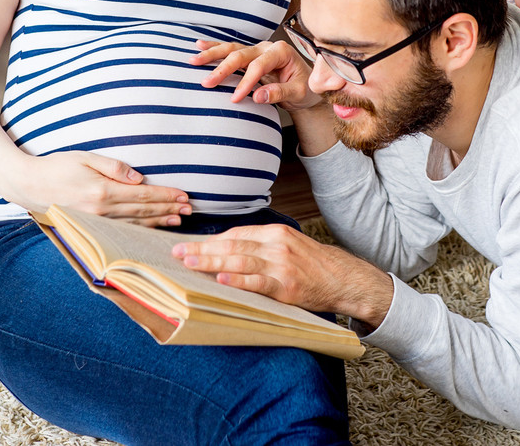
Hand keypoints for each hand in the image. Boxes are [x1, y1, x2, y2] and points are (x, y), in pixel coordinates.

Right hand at [12, 151, 190, 227]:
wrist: (28, 185)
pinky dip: (140, 228)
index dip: (166, 196)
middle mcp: (102, 211)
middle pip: (144, 210)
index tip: (184, 196)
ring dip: (159, 221)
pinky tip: (152, 227)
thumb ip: (114, 167)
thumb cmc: (56, 166)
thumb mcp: (86, 157)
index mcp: (103, 191)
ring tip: (178, 219)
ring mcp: (96, 222)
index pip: (143, 195)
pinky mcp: (91, 226)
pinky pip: (122, 228)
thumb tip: (139, 178)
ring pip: (135, 223)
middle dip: (169, 209)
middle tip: (190, 209)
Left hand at [172, 224, 393, 327]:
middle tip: (178, 253)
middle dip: (202, 249)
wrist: (342, 279)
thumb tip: (224, 252)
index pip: (235, 234)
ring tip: (189, 263)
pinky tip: (221, 279)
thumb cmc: (310, 265)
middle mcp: (277, 245)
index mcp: (274, 233)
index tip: (187, 245)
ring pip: (240, 261)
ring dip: (212, 261)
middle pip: (233, 245)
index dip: (209, 240)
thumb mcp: (287, 246)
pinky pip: (257, 282)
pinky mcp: (287, 286)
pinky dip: (238, 280)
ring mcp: (282, 265)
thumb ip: (260, 246)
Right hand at [191, 39, 321, 111]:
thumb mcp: (298, 93)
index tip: (235, 98)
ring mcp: (257, 49)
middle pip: (241, 55)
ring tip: (194, 59)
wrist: (308, 85)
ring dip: (212, 54)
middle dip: (223, 69)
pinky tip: (200, 45)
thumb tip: (257, 96)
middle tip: (207, 82)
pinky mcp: (250, 55)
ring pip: (232, 49)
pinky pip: (231, 50)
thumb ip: (279, 93)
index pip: (258, 66)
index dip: (246, 82)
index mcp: (281, 52)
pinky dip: (215, 47)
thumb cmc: (305, 88)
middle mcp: (267, 47)